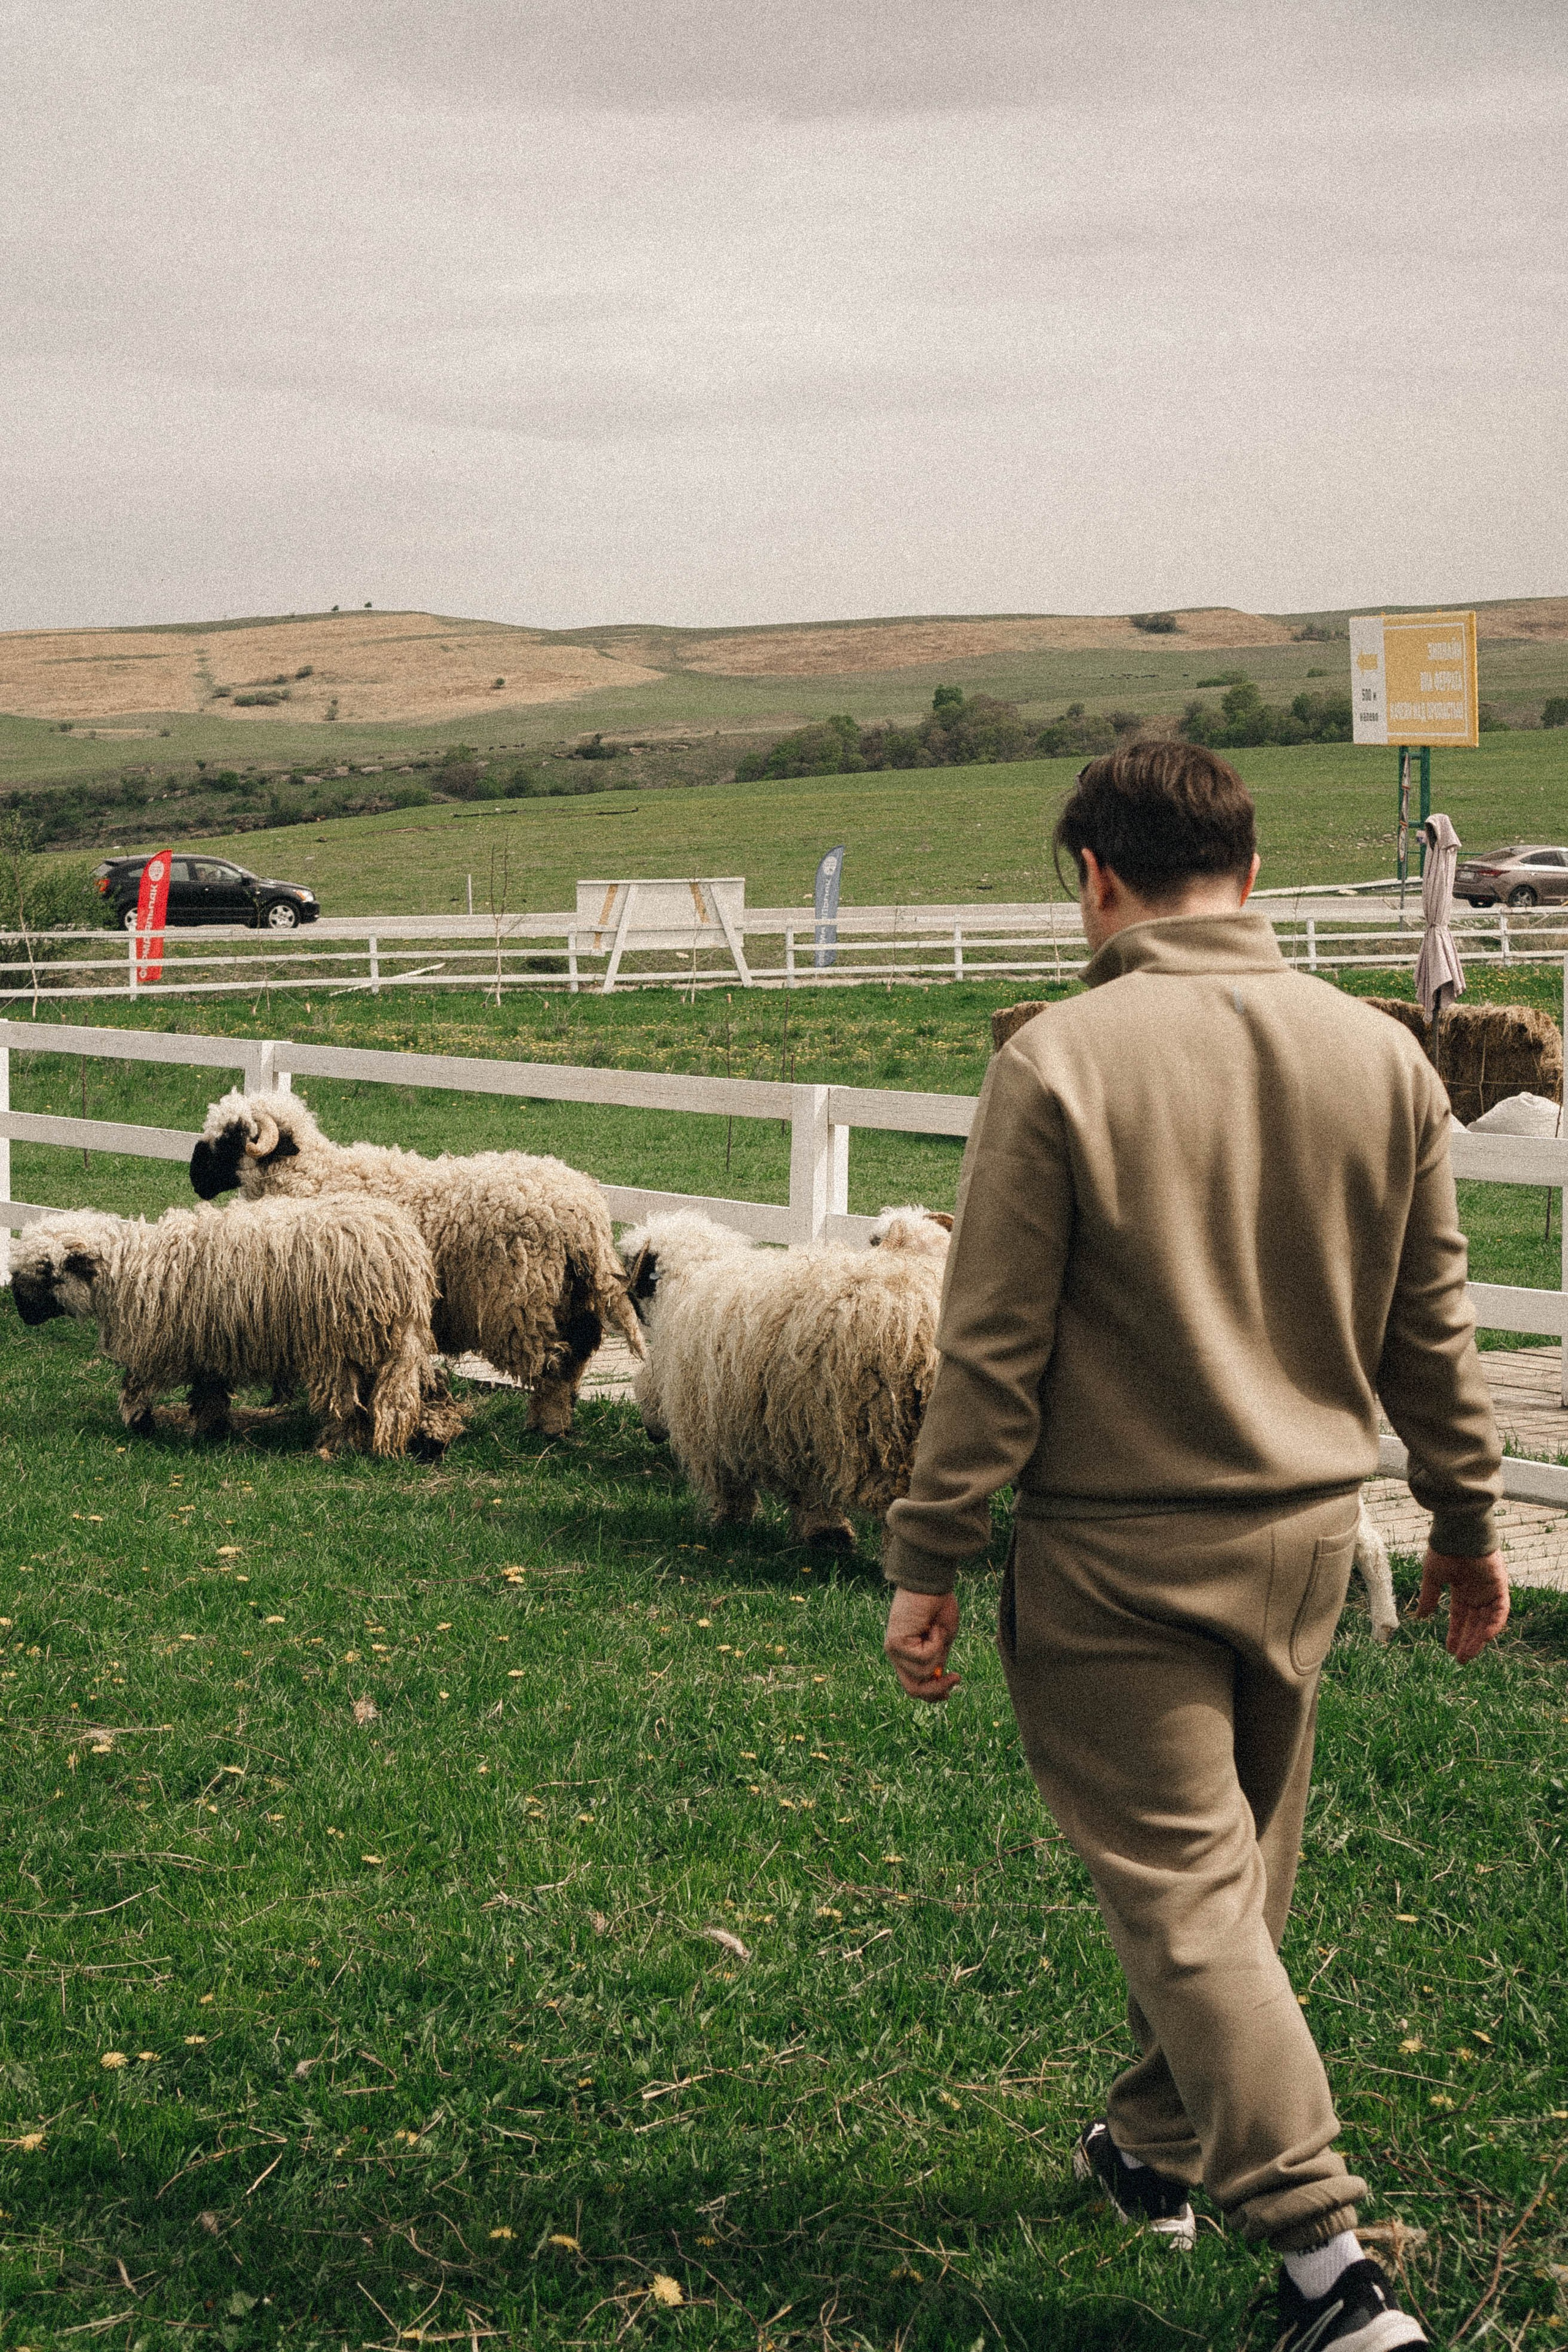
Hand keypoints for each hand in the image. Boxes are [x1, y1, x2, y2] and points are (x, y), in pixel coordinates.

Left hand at [884, 1586, 960, 1701]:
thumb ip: (937, 1662)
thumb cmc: (937, 1605)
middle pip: (912, 1690)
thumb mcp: (942, 1640)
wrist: (931, 1582)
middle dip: (936, 1690)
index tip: (950, 1693)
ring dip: (938, 1654)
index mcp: (906, 1653)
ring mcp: (893, 1649)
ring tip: (937, 1631)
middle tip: (956, 1678)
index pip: (913, 1685)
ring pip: (921, 1674)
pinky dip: (935, 1645)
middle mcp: (896, 1654)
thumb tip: (940, 1686)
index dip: (932, 1695)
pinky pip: (922, 1660)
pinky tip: (931, 1627)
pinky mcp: (895, 1643)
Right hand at [1415, 1548, 1508, 1662]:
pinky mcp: (1499, 1586)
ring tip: (1468, 1655)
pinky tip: (1484, 1637)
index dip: (1455, 1633)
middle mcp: (1477, 1592)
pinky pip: (1500, 1611)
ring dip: (1478, 1638)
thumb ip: (1429, 1597)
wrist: (1458, 1532)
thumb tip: (1420, 1617)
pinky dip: (1494, 1624)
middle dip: (1467, 1641)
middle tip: (1461, 1660)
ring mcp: (1489, 1590)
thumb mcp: (1432, 1577)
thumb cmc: (1443, 1550)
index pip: (1460, 1616)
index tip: (1449, 1650)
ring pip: (1486, 1621)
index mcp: (1461, 1588)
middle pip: (1474, 1623)